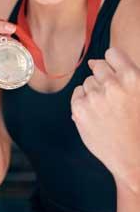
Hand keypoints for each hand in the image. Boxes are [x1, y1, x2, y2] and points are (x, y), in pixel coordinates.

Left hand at [71, 47, 139, 191]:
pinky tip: (98, 114)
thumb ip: (127, 75)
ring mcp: (94, 97)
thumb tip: (95, 62)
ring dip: (95, 91)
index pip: (112, 53)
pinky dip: (84, 101)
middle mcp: (112, 85)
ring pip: (87, 82)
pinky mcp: (80, 109)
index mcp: (133, 78)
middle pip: (98, 67)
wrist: (135, 158)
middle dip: (104, 78)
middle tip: (114, 97)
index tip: (115, 72)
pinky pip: (77, 94)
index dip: (113, 63)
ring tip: (108, 110)